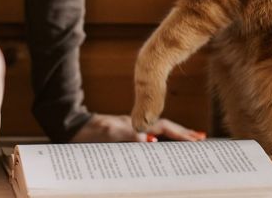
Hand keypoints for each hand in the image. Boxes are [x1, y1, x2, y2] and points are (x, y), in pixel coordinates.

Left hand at [70, 113, 206, 142]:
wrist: (71, 128)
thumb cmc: (88, 133)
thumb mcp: (109, 134)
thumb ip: (130, 136)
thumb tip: (151, 141)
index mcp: (136, 123)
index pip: (164, 128)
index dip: (181, 134)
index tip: (198, 139)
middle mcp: (135, 125)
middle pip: (164, 128)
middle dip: (183, 134)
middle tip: (200, 140)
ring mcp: (130, 130)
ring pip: (156, 133)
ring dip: (172, 138)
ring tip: (188, 143)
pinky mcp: (123, 137)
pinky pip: (147, 139)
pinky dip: (158, 143)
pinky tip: (161, 148)